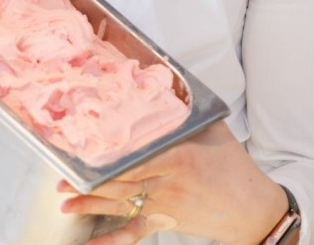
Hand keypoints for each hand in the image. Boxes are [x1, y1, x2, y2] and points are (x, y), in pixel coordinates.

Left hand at [60, 122, 285, 244]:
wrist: (251, 207)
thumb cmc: (233, 165)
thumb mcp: (214, 130)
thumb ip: (188, 113)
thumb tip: (166, 85)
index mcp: (178, 157)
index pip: (135, 156)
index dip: (107, 156)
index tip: (84, 149)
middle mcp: (166, 183)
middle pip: (120, 181)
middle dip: (89, 180)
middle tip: (62, 176)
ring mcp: (163, 205)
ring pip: (119, 204)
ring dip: (90, 203)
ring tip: (65, 200)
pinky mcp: (164, 222)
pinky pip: (133, 233)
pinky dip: (110, 242)